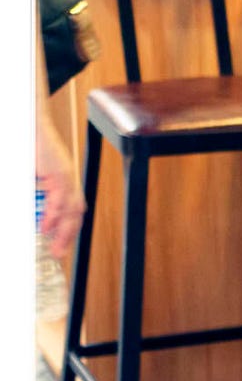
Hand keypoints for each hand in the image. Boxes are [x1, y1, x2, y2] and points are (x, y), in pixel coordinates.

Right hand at [36, 107, 82, 258]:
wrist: (30, 124)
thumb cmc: (28, 149)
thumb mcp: (29, 178)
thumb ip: (31, 197)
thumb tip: (28, 213)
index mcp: (63, 183)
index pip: (70, 213)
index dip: (66, 232)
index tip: (59, 248)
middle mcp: (68, 181)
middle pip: (74, 214)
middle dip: (67, 237)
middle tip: (58, 255)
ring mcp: (65, 176)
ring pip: (69, 209)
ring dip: (62, 230)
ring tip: (55, 248)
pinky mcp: (58, 172)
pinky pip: (58, 197)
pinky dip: (54, 213)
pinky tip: (46, 226)